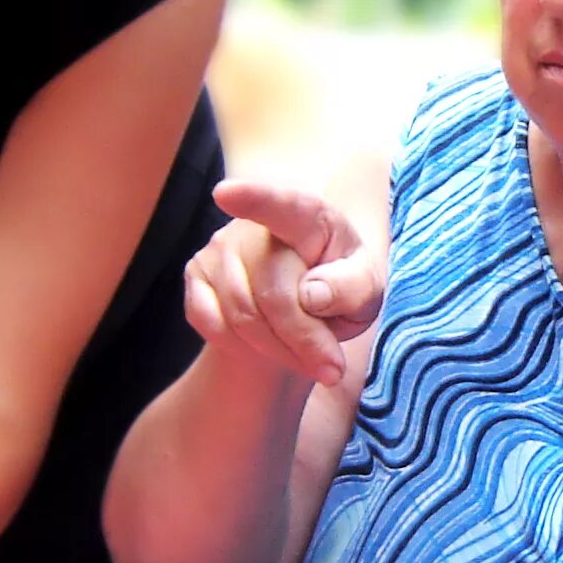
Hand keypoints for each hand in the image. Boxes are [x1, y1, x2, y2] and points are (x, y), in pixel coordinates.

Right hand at [182, 180, 383, 387]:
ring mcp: (219, 248)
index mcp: (307, 217)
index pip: (281, 206)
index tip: (225, 193)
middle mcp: (254, 225)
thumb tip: (311, 294)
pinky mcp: (196, 275)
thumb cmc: (341, 288)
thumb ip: (351, 288)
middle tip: (333, 369)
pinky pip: (213, 324)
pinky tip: (269, 345)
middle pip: (274, 294)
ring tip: (307, 358)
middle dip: (305, 339)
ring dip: (280, 351)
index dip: (253, 199)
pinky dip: (244, 348)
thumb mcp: (366, 291)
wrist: (303, 307)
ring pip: (243, 316)